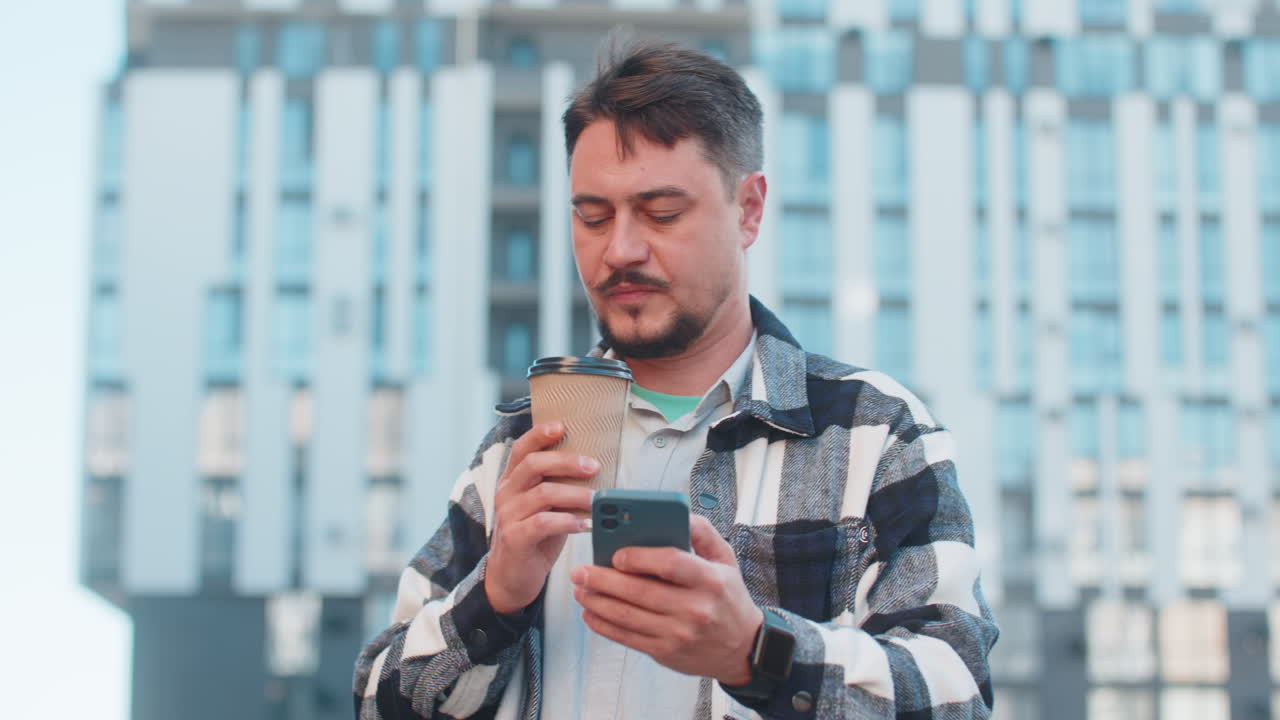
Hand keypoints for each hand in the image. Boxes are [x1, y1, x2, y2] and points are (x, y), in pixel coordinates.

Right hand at [485, 422, 598, 614]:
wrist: (511, 579)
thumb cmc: (534, 539)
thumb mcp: (545, 508)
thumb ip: (559, 488)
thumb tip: (594, 469)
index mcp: (512, 481)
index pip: (521, 449)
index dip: (539, 434)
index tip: (562, 426)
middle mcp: (506, 494)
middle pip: (533, 465)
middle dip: (567, 462)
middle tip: (594, 467)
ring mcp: (508, 516)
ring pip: (542, 493)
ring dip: (575, 494)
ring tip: (597, 500)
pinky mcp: (515, 539)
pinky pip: (543, 523)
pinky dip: (568, 521)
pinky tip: (585, 524)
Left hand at [570, 514, 762, 684]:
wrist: (742, 648)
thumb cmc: (729, 598)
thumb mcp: (726, 559)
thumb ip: (702, 532)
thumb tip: (676, 512)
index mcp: (710, 580)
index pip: (669, 564)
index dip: (639, 557)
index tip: (616, 553)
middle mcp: (694, 609)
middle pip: (639, 591)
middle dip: (603, 580)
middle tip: (581, 570)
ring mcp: (678, 634)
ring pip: (627, 616)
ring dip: (597, 602)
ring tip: (580, 589)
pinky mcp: (666, 652)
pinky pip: (627, 637)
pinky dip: (604, 625)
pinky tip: (590, 612)